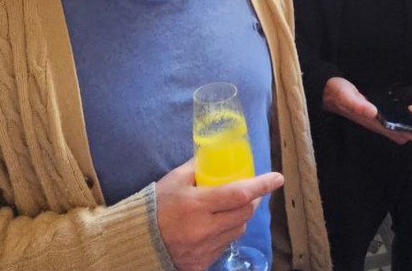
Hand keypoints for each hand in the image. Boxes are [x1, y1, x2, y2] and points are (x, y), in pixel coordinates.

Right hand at [155, 159, 283, 270]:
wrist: (134, 241)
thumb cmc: (153, 206)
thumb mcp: (174, 180)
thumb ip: (197, 166)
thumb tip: (216, 152)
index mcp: (196, 205)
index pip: (239, 194)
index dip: (261, 185)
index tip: (278, 178)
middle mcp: (203, 230)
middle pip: (244, 214)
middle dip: (252, 201)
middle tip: (251, 192)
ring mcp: (203, 250)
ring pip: (237, 231)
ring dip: (239, 218)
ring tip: (230, 209)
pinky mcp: (200, 265)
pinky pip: (223, 247)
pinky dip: (225, 234)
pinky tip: (215, 227)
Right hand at [321, 77, 411, 143]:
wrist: (326, 90)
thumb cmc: (337, 93)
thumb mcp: (347, 96)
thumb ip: (358, 104)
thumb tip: (373, 111)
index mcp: (372, 122)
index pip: (396, 133)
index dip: (410, 129)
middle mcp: (375, 123)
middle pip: (399, 132)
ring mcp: (375, 118)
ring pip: (397, 126)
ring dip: (409, 121)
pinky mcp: (374, 111)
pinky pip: (392, 118)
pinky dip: (402, 115)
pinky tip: (406, 108)